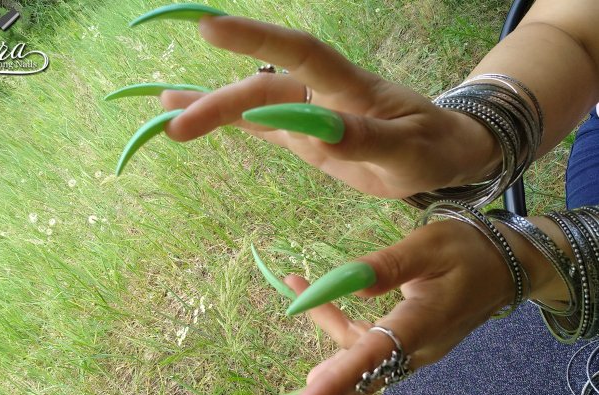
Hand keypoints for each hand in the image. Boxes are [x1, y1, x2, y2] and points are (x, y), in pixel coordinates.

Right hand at [159, 15, 499, 198]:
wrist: (440, 153)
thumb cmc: (431, 146)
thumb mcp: (409, 150)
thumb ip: (366, 140)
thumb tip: (320, 132)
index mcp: (350, 88)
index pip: (300, 53)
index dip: (257, 40)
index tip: (212, 30)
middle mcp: (322, 93)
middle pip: (264, 87)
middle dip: (220, 101)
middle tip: (174, 121)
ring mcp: (309, 113)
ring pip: (254, 104)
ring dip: (212, 106)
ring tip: (165, 107)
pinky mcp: (303, 134)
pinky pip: (260, 125)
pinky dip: (228, 123)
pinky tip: (194, 120)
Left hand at [271, 218, 521, 394]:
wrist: (507, 266)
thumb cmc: (469, 251)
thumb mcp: (429, 246)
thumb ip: (387, 266)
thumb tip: (345, 285)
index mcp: (424, 323)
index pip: (374, 356)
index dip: (337, 380)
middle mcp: (416, 347)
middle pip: (361, 382)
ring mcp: (411, 348)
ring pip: (358, 364)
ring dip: (321, 366)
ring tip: (289, 339)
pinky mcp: (405, 341)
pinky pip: (363, 342)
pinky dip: (334, 323)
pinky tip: (308, 297)